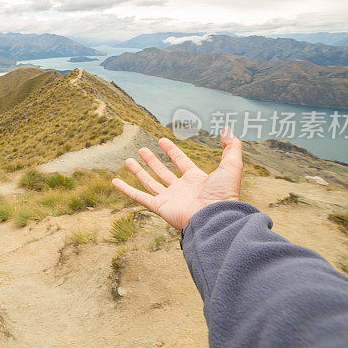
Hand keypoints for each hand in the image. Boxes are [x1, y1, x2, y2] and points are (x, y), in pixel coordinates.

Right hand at [112, 128, 242, 229]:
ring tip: (128, 159)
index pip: (181, 162)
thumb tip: (227, 129)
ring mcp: (169, 198)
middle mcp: (181, 189)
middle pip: (163, 172)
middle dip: (152, 161)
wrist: (215, 217)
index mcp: (196, 180)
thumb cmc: (224, 194)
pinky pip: (139, 197)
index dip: (172, 151)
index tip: (162, 139)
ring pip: (150, 182)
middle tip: (142, 149)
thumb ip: (231, 147)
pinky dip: (126, 189)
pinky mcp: (159, 207)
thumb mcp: (232, 166)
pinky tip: (115, 181)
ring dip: (138, 171)